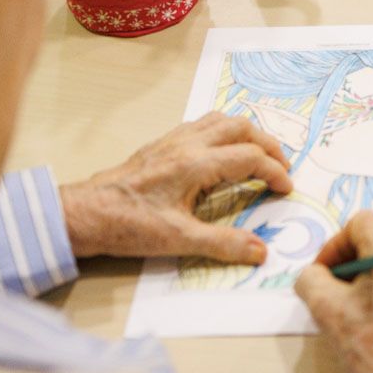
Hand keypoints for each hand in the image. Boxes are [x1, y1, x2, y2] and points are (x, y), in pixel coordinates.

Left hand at [59, 112, 293, 262]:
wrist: (86, 213)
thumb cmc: (129, 226)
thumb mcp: (179, 240)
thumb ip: (223, 244)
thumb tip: (260, 252)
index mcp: (196, 164)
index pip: (250, 158)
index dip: (275, 172)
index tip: (286, 189)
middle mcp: (188, 144)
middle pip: (241, 128)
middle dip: (269, 145)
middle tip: (282, 168)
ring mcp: (174, 140)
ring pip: (222, 120)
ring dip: (247, 133)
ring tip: (259, 155)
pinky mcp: (162, 143)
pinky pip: (203, 124)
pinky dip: (225, 131)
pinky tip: (223, 151)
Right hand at [295, 212, 372, 372]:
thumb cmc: (372, 350)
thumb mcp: (326, 310)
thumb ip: (310, 278)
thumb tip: (314, 274)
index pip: (358, 223)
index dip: (334, 246)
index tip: (322, 273)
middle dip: (347, 260)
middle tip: (330, 290)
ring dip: (363, 274)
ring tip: (347, 306)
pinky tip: (367, 315)